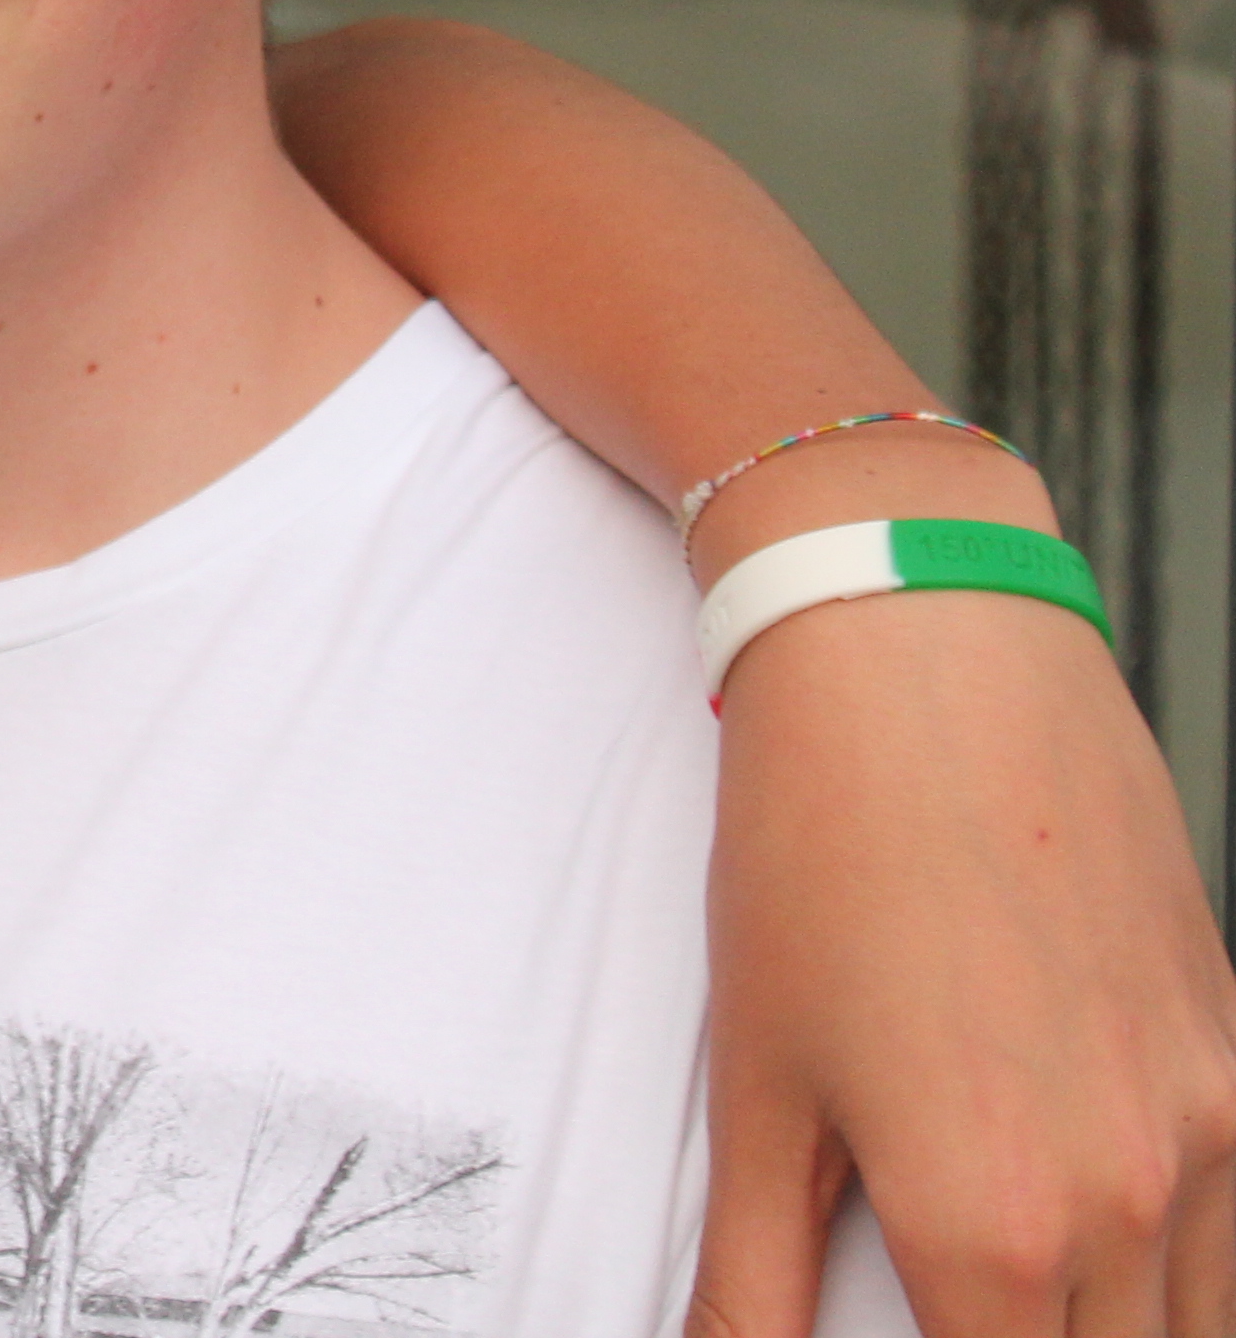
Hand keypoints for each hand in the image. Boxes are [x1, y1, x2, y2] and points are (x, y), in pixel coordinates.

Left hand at [697, 589, 1235, 1336]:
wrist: (924, 665)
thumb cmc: (820, 854)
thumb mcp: (757, 1088)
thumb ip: (749, 1275)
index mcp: (991, 1232)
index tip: (907, 1329)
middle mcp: (1129, 1201)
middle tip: (950, 1303)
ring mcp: (1207, 1132)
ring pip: (1194, 1321)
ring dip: (1110, 1326)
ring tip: (1012, 1288)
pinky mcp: (1235, 1061)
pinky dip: (1179, 1262)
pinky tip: (1100, 1230)